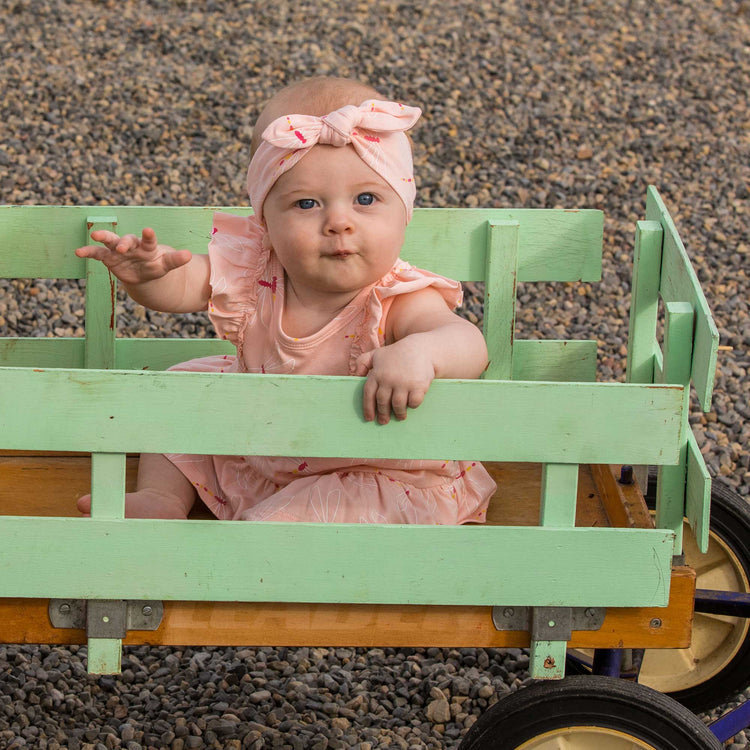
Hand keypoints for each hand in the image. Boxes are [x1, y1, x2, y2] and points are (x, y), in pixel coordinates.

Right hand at [75, 227, 191, 285]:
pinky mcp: (108, 257)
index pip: (148, 240)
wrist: (143, 272)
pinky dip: (88, 251)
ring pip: (110, 241)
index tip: (148, 230)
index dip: (148, 236)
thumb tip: (189, 255)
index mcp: (147, 246)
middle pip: (126, 240)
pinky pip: (96, 253)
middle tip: (122, 247)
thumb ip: (175, 260)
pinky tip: (78, 252)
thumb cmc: (155, 265)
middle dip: (124, 242)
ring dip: (103, 237)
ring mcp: (118, 250)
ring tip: (95, 235)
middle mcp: (132, 245)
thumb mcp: (166, 265)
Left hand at [354, 337, 435, 423]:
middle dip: (383, 414)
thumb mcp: (377, 354)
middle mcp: (389, 379)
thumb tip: (354, 376)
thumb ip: (363, 362)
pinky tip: (411, 405)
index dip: (368, 408)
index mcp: (377, 373)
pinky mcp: (418, 385)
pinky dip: (412, 405)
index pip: (369, 394)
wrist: (422, 349)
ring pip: (398, 405)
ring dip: (398, 413)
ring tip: (400, 417)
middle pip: (383, 402)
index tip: (369, 418)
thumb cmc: (397, 353)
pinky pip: (413, 402)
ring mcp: (404, 383)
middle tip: (384, 421)